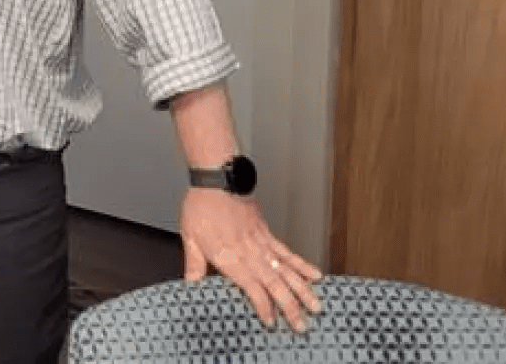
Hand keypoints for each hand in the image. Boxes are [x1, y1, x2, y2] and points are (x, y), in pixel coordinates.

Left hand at [180, 188, 322, 330]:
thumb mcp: (189, 237)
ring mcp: (262, 244)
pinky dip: (302, 266)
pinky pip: (288, 253)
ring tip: (315, 306)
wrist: (218, 180)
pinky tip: (315, 276)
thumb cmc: (202, 206)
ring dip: (302, 290)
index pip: (252, 288)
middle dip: (289, 307)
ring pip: (287, 271)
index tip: (271, 322)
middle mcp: (250, 253)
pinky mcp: (268, 234)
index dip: (263, 307)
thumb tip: (191, 285)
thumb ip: (193, 264)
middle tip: (301, 325)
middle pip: (275, 284)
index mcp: (230, 257)